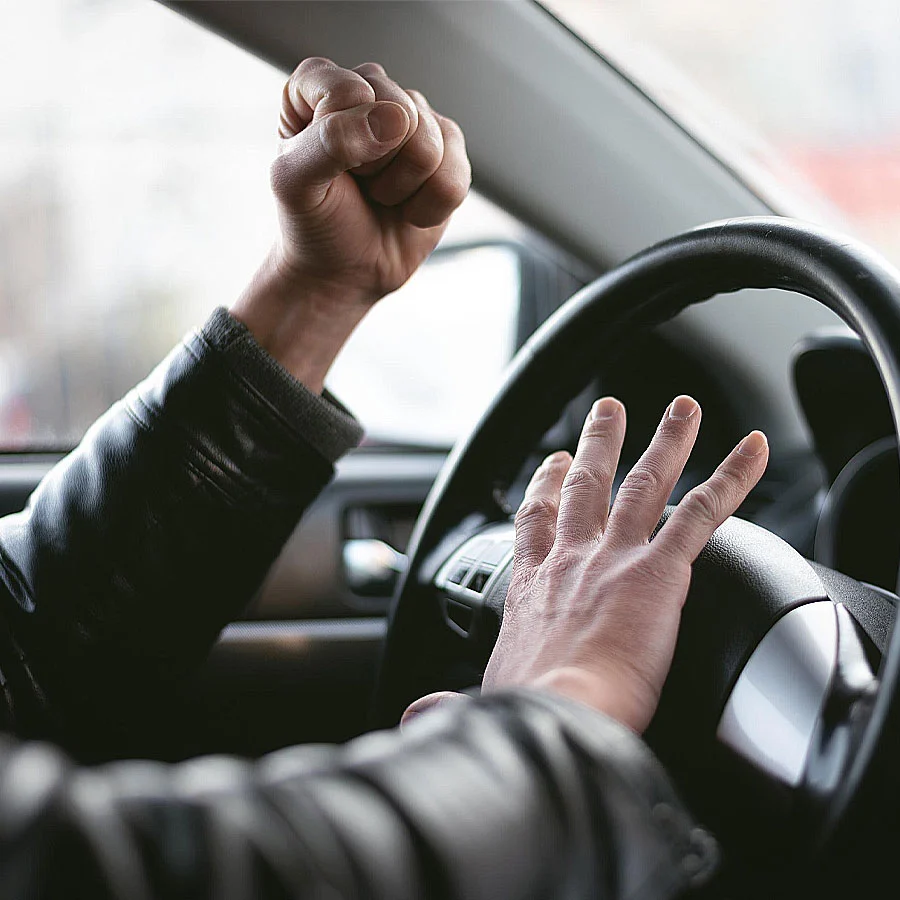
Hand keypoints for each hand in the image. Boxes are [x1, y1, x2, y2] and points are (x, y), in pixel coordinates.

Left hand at [232, 58, 470, 391]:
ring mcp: (414, 118)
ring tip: (381, 196)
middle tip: (358, 185)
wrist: (343, 270)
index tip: (328, 167)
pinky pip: (456, 176)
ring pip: (431, 146)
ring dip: (403, 189)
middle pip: (400, 114)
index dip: (343, 142)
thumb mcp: (296, 184)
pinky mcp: (448, 151)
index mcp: (320, 84)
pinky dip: (430, 207)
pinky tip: (408, 210)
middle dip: (378, 168)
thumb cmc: (314, 221)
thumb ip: (331, 141)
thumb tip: (395, 117)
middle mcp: (371, 90)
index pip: (348, 91)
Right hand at [480, 395, 768, 732]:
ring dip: (666, 441)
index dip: (544, 488)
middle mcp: (571, 561)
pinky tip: (754, 450)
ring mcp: (615, 559)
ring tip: (683, 408)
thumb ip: (452, 702)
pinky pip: (702, 512)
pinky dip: (731, 476)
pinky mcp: (659, 571)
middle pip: (587, 487)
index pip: (535, 524)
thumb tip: (422, 715)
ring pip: (645, 484)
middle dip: (599, 445)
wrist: (556, 715)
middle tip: (610, 412)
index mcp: (532, 588)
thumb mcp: (482, 700)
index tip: (552, 464)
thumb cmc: (523, 712)